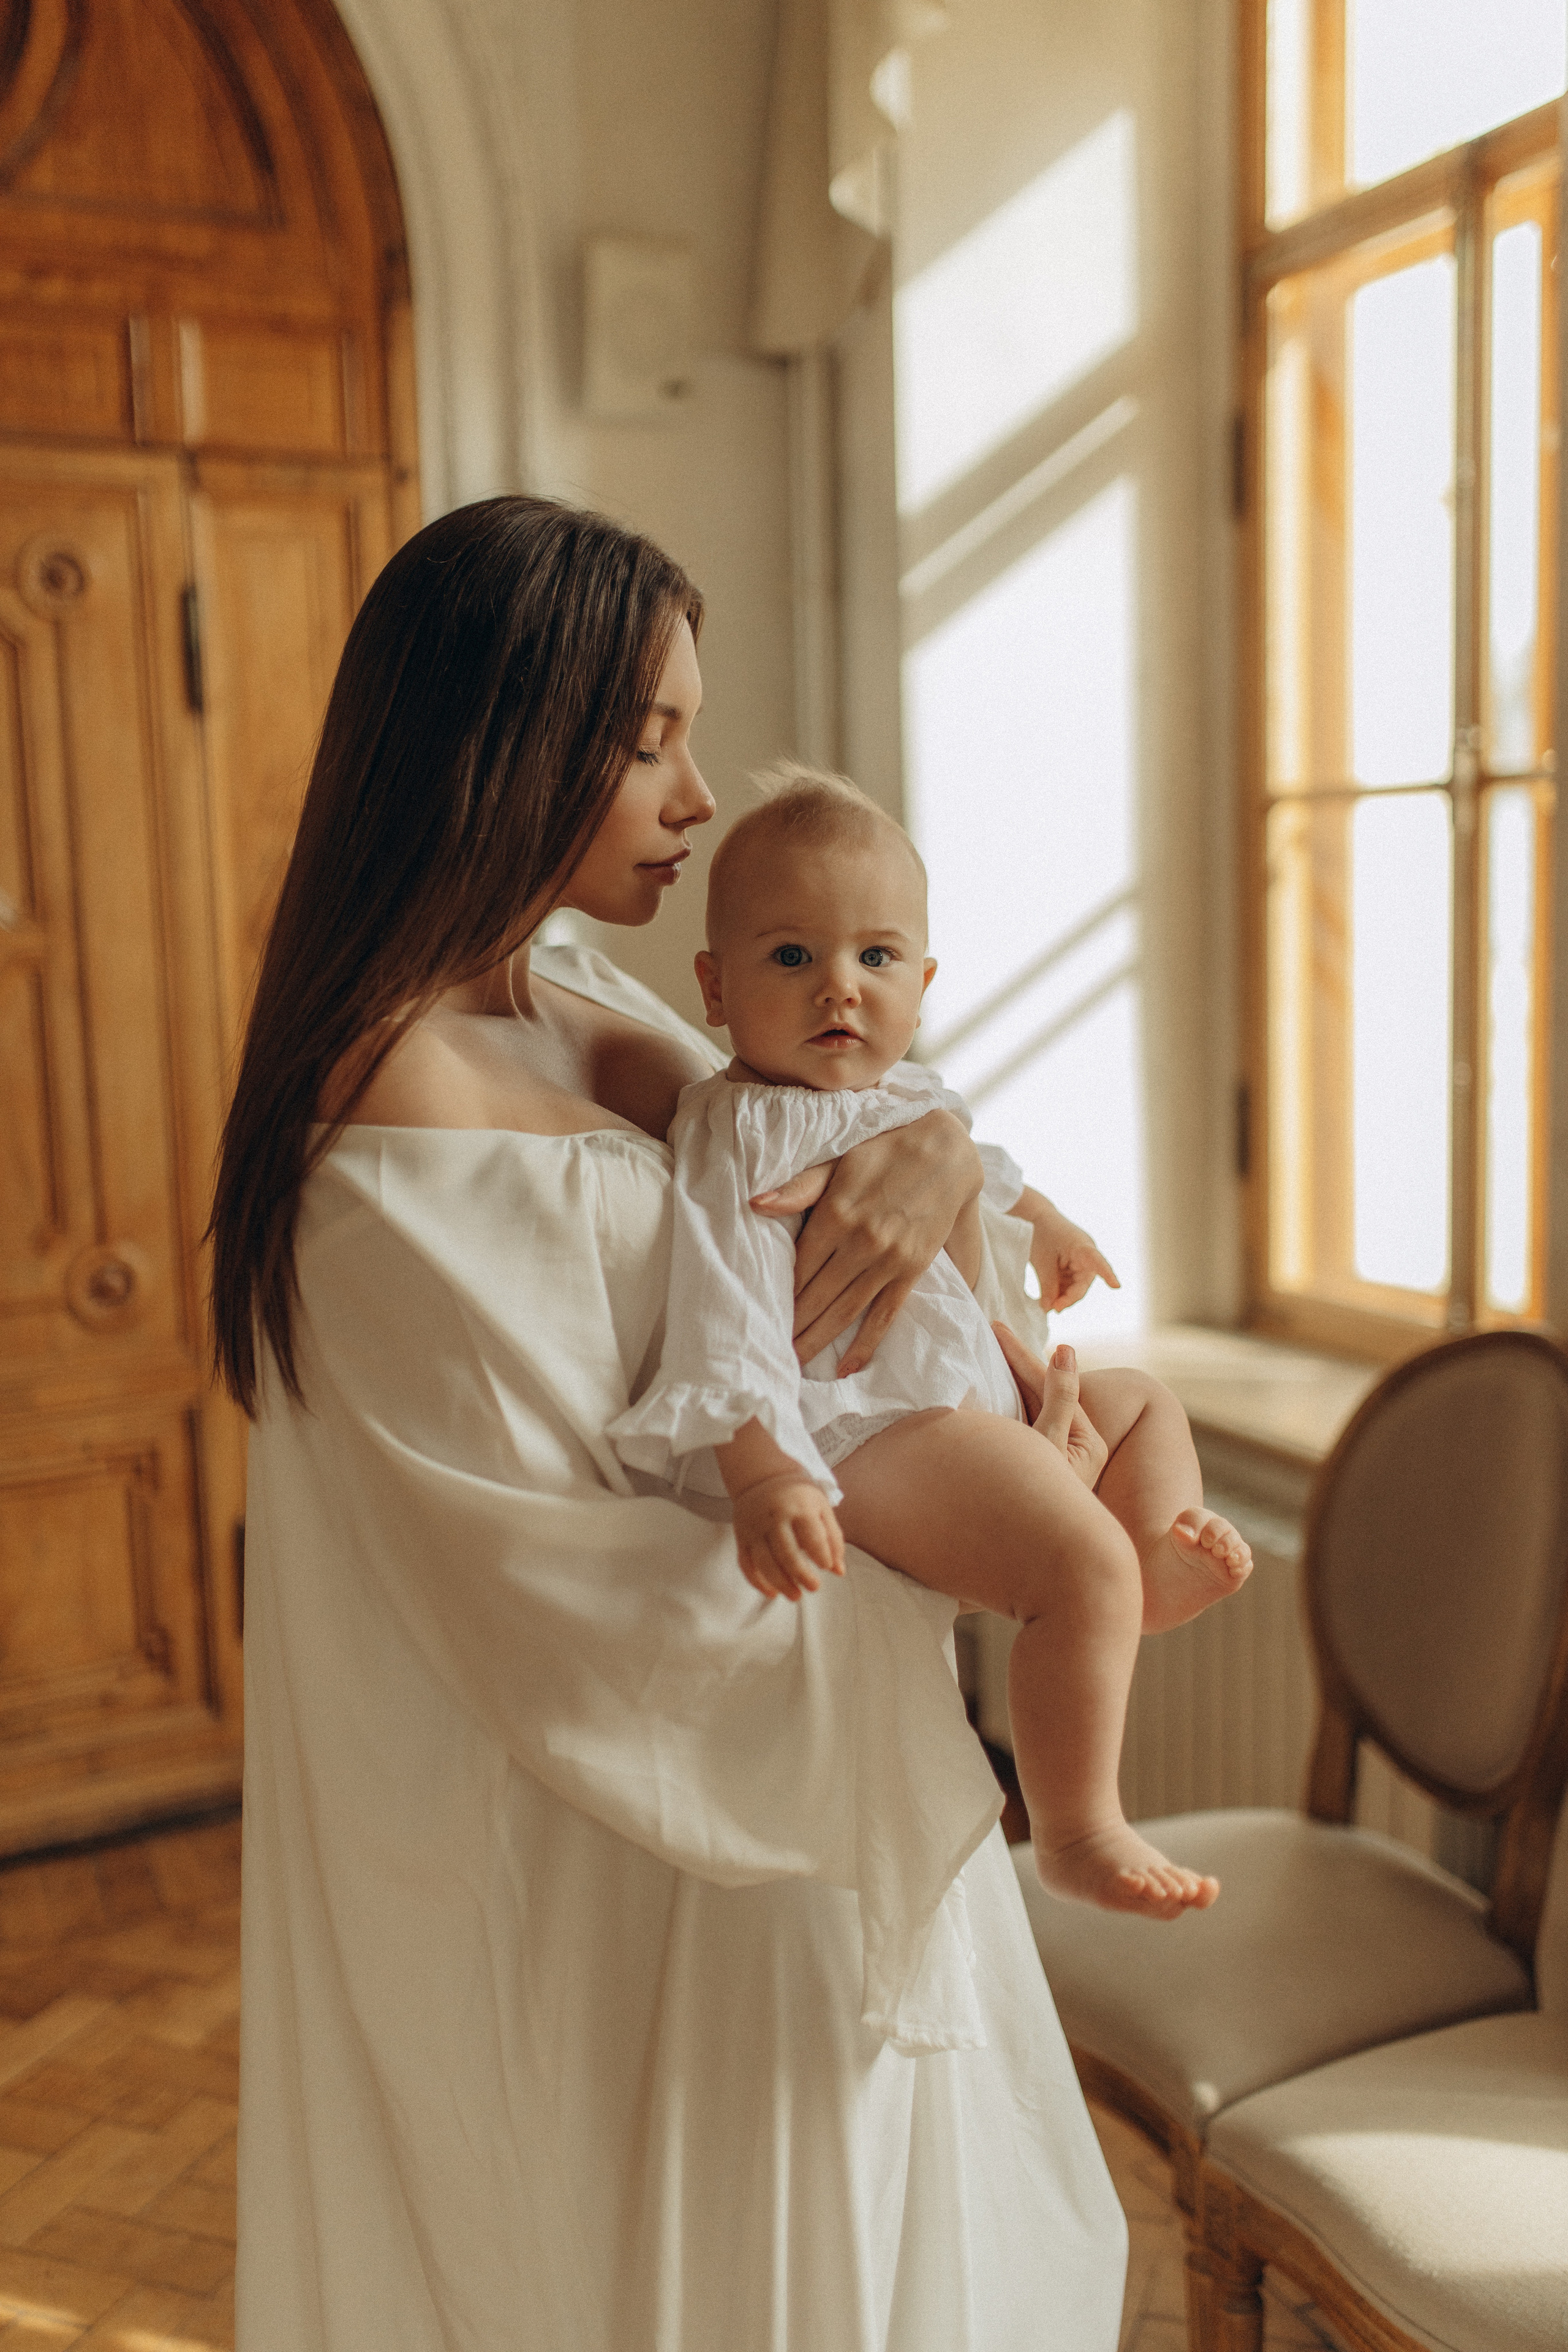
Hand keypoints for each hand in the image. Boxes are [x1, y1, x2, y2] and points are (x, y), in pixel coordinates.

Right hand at [733, 1475, 845, 1600]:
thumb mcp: (821, 1507)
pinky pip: (746, 1564)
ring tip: (795, 1595)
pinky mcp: (741, 1537)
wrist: (762, 1476)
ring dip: (780, 1583)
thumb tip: (839, 1571)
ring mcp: (754, 1528)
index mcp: (798, 1506)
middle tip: (814, 1587)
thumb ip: (833, 1538)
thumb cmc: (797, 1494)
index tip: (826, 1567)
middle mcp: (773, 1517)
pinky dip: (757, 1582)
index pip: (811, 1537)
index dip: (821, 1555)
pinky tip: (772, 1592)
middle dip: (801, 1575)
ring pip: (764, 1562)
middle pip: (786, 1553)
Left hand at [751, 1109, 981, 1372]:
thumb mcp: (839, 1161)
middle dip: (794, 1327)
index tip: (763, 1320)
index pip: (800, 1268)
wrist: (946, 1152)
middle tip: (772, 1354)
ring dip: (820, 1340)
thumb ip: (800, 1187)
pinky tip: (849, 1367)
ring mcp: (888, 1260)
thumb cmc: (885, 1152)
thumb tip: (757, 1203)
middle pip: (818, 1296)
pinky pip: (886, 1314)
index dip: (781, 1297)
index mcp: (836, 1216)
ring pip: (846, 1311)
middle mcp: (861, 1243)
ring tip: (797, 1364)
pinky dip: (867, 1343)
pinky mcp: (912, 1270)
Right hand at [992, 1325, 1107, 1489]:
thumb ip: (1059, 1398)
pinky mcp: (1040, 1466)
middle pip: (1042, 1393)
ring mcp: (1056, 1456)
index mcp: (1087, 1441)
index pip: (1051, 1386)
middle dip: (1015, 1363)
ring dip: (1010, 1379)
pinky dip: (1008, 1403)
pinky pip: (1024, 1423)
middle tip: (989, 1330)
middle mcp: (1075, 1446)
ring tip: (989, 1350)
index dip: (1022, 1356)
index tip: (996, 1329)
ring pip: (1032, 1407)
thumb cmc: (1045, 1503)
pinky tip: (990, 1387)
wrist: (1045, 1559)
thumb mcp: (1049, 1444)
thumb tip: (1066, 1350)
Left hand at [1014, 1187, 1119, 1311]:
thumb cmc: (1041, 1233)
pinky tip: (1049, 1299)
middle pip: (1083, 1284)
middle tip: (1054, 1309)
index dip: (1107, 1274)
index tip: (1116, 1286)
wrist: (1037, 1218)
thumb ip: (1048, 1286)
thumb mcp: (1041, 1261)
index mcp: (1083, 1247)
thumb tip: (1050, 1309)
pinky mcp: (1075, 1267)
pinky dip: (1060, 1292)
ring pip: (1077, 1287)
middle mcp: (1087, 1256)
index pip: (1097, 1261)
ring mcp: (1082, 1263)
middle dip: (1069, 1298)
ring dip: (1063, 1297)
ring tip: (1047, 1304)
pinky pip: (1071, 1284)